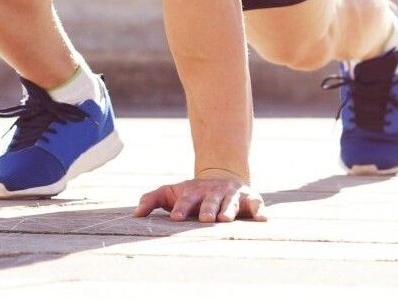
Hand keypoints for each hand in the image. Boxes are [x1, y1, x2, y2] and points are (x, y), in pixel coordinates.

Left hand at [132, 171, 266, 222]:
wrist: (221, 177)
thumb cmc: (191, 193)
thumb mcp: (171, 193)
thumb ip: (152, 199)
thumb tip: (135, 215)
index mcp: (193, 192)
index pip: (186, 200)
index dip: (181, 208)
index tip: (175, 218)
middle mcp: (213, 192)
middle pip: (210, 201)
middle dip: (208, 209)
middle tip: (205, 218)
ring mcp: (231, 195)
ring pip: (231, 203)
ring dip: (228, 210)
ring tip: (225, 220)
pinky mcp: (249, 198)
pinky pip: (256, 204)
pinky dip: (260, 210)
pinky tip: (263, 219)